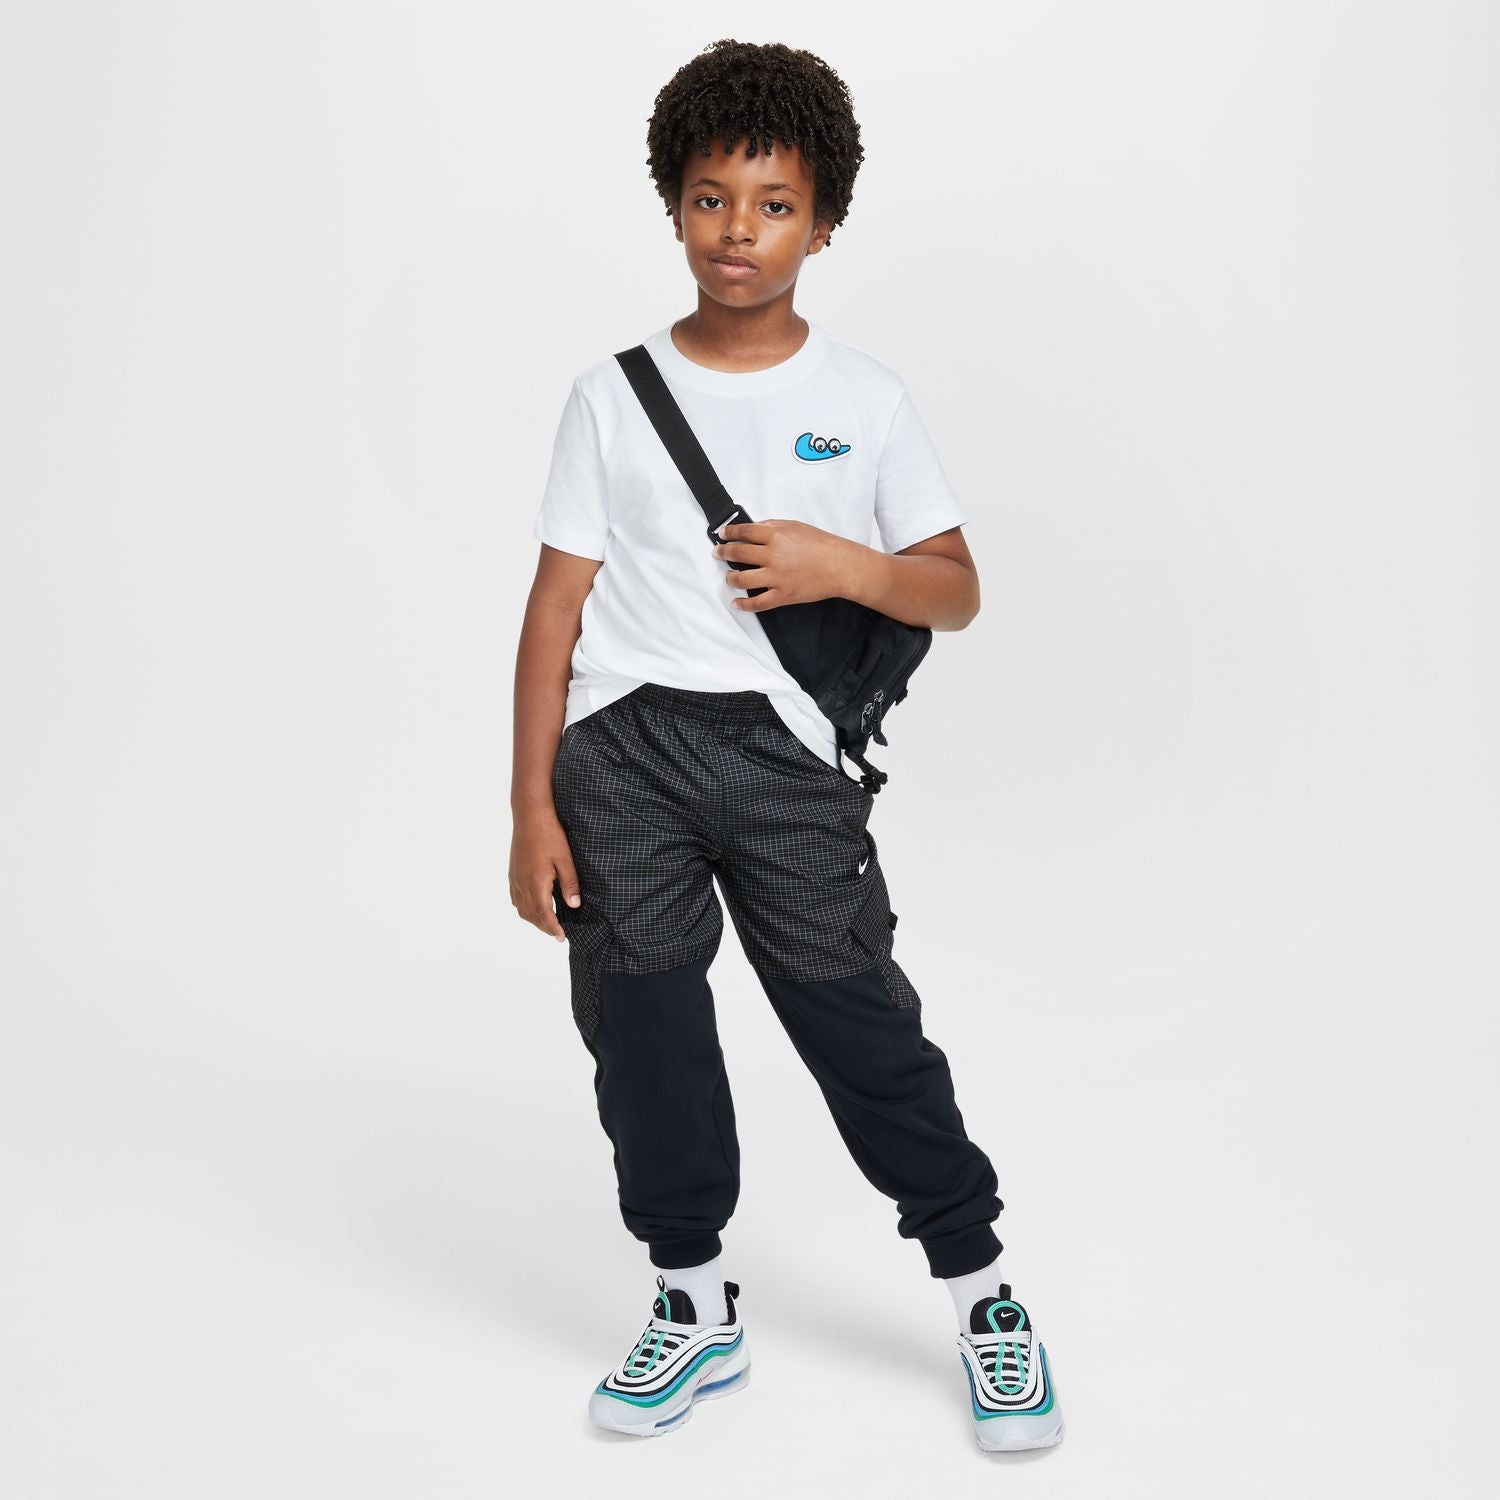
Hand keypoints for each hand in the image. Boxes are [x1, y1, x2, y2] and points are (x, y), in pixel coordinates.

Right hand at [509, 807, 582, 943]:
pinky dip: (525, 908)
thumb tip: (574, 905)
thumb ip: (570, 883)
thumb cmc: (550, 834)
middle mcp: (522, 884)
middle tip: (558, 934)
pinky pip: (515, 898)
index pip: (543, 914)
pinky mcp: (512, 872)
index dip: (553, 928)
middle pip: (531, 915)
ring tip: (548, 923)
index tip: (562, 937)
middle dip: (544, 927)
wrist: (530, 815)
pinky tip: (534, 906)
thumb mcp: (565, 859)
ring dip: (534, 919)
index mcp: (536, 882)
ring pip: (521, 908)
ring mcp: (515, 878)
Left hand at [712, 520, 859, 611]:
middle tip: (717, 553)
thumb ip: (772, 526)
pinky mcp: (782, 595)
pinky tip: (736, 602)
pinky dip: (744, 604)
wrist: (839, 566)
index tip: (722, 534)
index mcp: (775, 536)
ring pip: (742, 579)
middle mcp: (772, 556)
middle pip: (738, 554)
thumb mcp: (795, 526)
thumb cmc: (821, 544)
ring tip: (728, 577)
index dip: (729, 533)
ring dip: (730, 578)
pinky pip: (758, 603)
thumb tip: (753, 528)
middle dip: (723, 553)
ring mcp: (776, 577)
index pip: (744, 532)